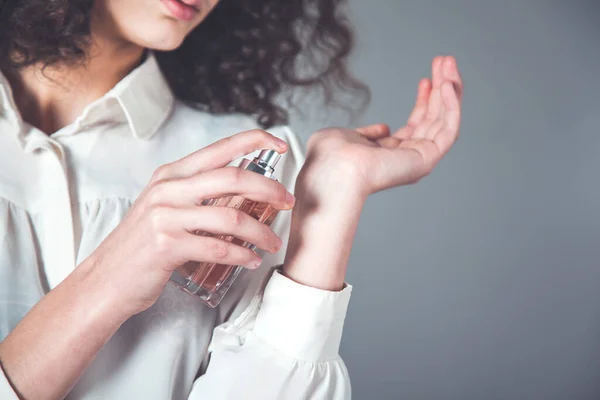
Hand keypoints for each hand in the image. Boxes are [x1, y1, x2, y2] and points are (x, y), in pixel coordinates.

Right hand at [81, 130, 294, 315]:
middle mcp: (168, 188)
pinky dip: (242, 255)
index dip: (254, 141)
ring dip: (261, 231)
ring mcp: (165, 216)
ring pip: (231, 217)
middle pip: (233, 178)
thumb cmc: (142, 245)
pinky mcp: (166, 245)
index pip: (219, 148)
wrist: (106, 280)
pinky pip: (219, 248)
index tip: (280, 146)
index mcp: (171, 174)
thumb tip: (245, 193)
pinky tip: (251, 260)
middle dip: (269, 189)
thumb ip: (197, 194)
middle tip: (288, 202)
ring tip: (273, 243)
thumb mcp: (165, 207)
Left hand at [302, 56, 462, 198]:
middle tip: (445, 62)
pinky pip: (449, 129)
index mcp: (389, 155)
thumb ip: (368, 133)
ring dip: (450, 89)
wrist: (334, 168)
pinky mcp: (427, 159)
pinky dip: (452, 105)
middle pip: (434, 119)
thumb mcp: (350, 136)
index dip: (423, 101)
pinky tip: (447, 84)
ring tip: (449, 63)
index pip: (416, 125)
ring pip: (444, 120)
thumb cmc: (331, 157)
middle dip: (441, 89)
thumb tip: (385, 128)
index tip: (426, 80)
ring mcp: (419, 160)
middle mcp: (407, 158)